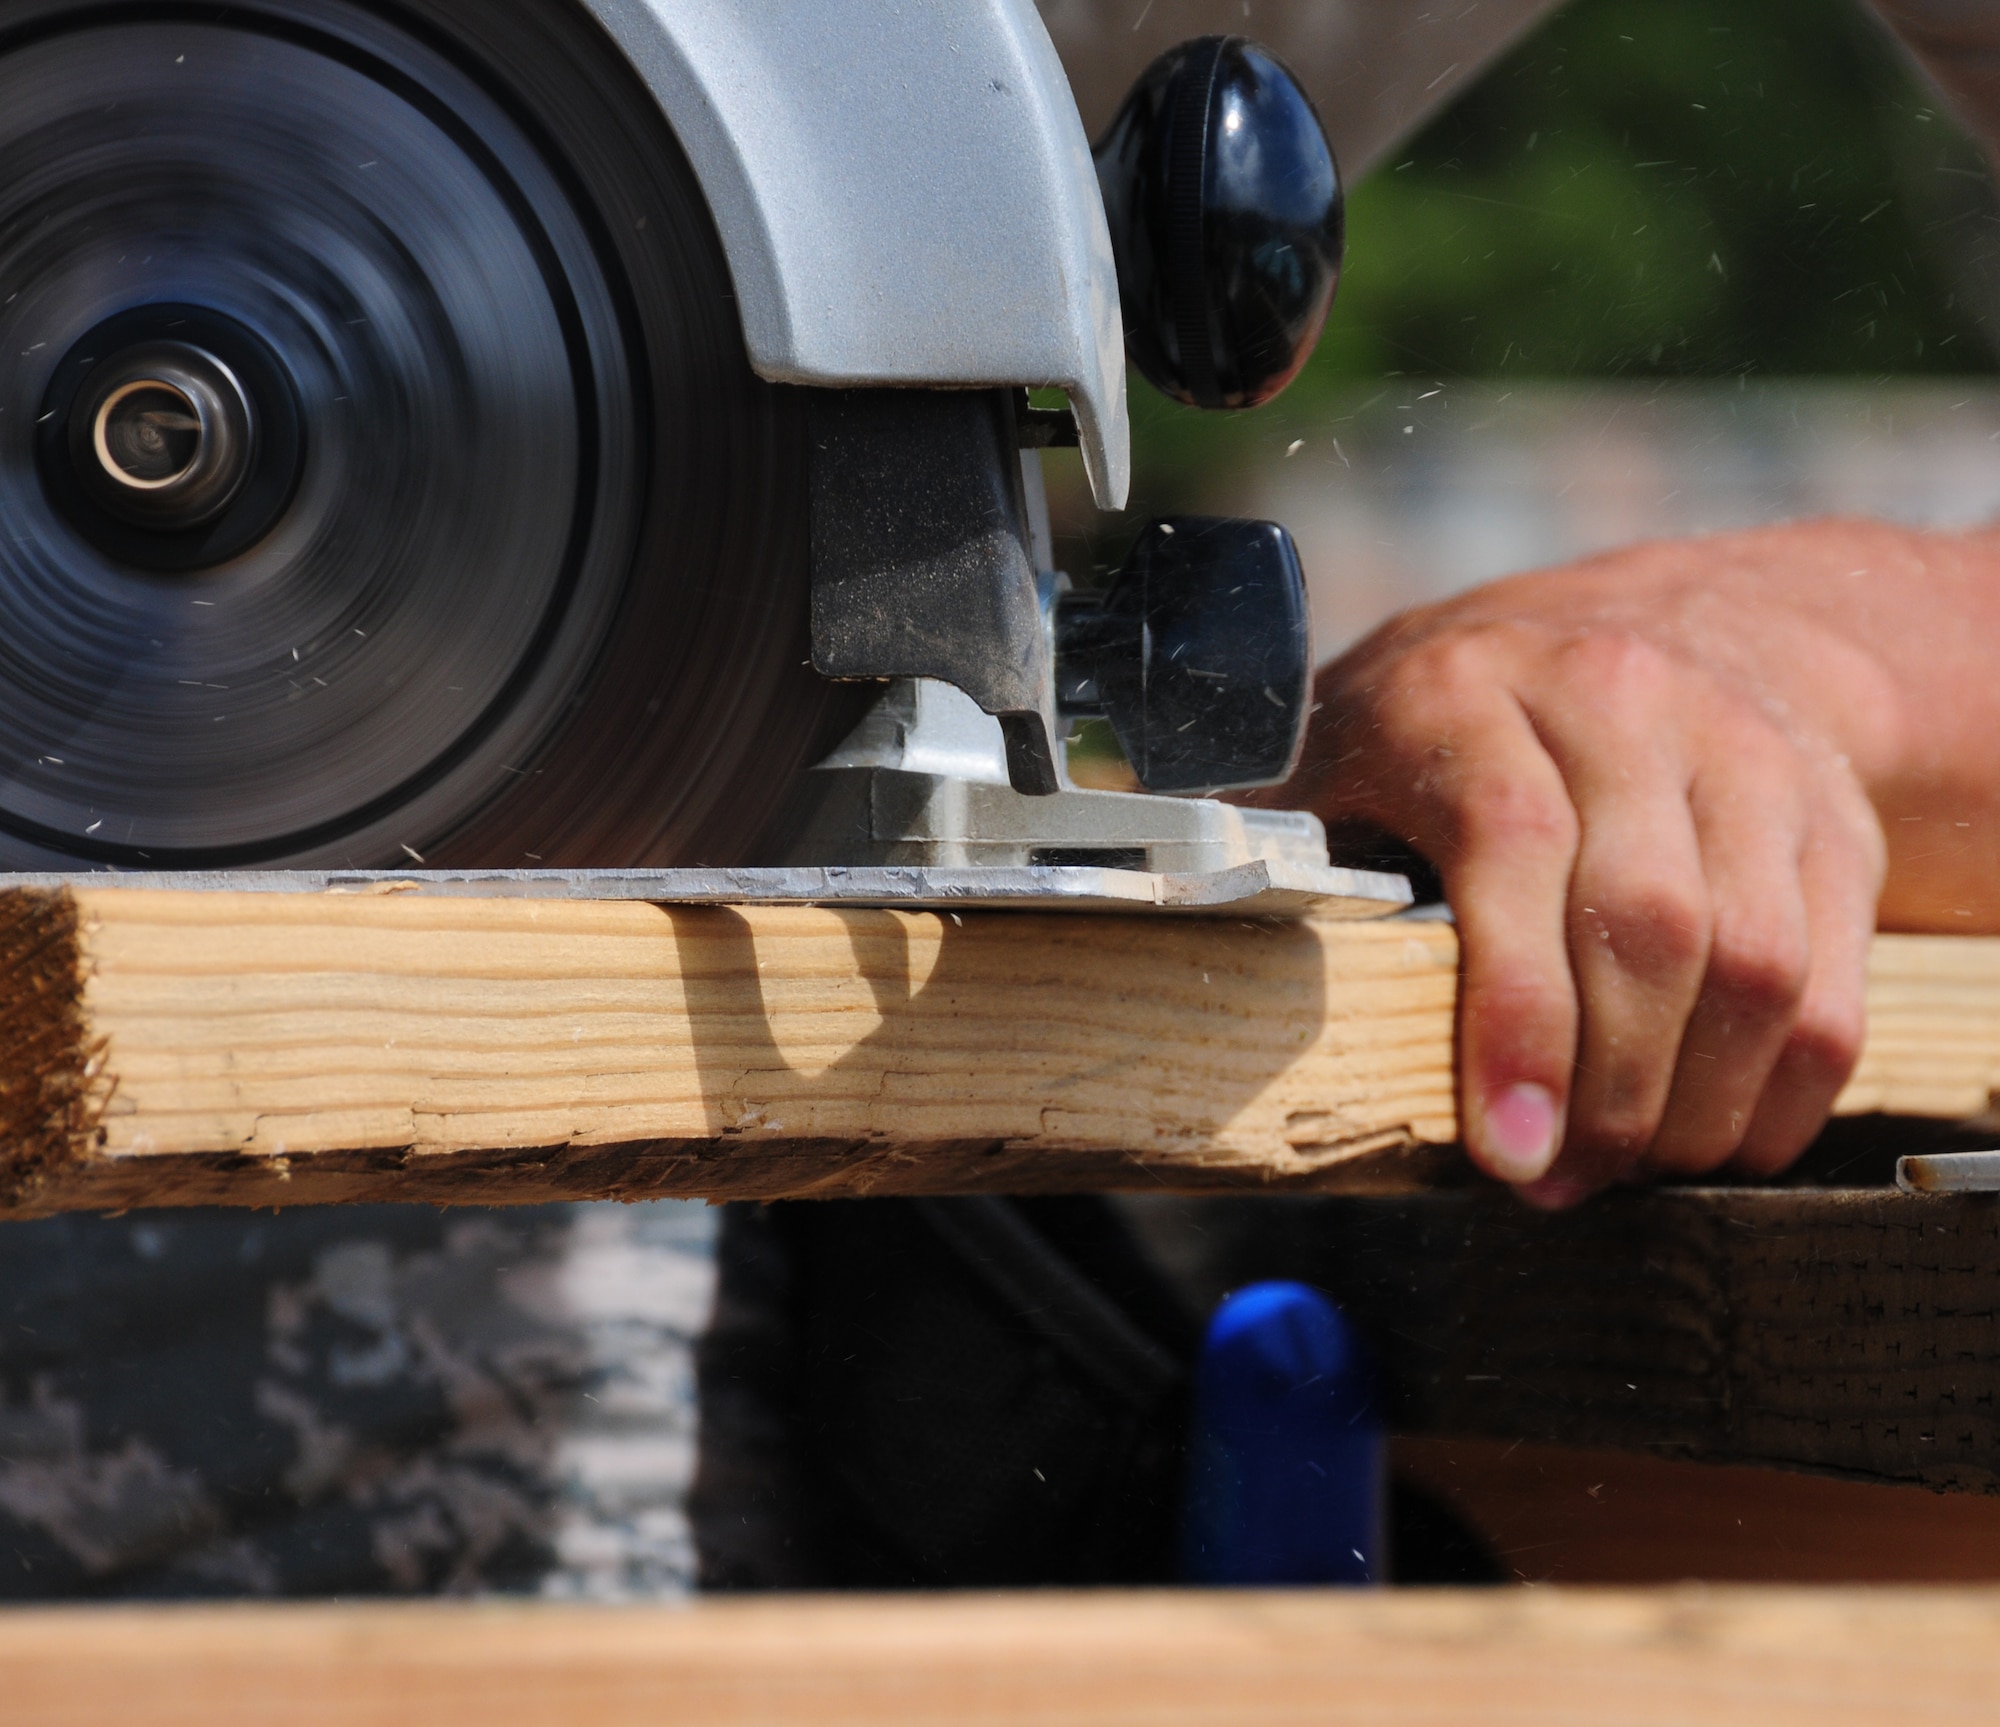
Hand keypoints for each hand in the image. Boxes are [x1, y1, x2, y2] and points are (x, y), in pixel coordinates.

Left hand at [1279, 523, 1948, 1203]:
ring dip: (1694, 1105)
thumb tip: (1207, 959)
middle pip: (1647, 923)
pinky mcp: (1826, 814)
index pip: (1514, 849)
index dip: (1515, 1017)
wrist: (1653, 624)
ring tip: (1628, 1169)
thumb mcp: (1351, 749)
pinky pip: (1831, 980)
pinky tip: (1719, 1138)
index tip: (1509, 1149)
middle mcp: (1620, 700)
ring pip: (1754, 963)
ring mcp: (1740, 751)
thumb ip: (1290, 848)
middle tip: (1561, 1182)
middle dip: (1607, 1090)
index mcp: (1470, 687)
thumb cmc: (1458, 723)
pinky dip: (1785, 1089)